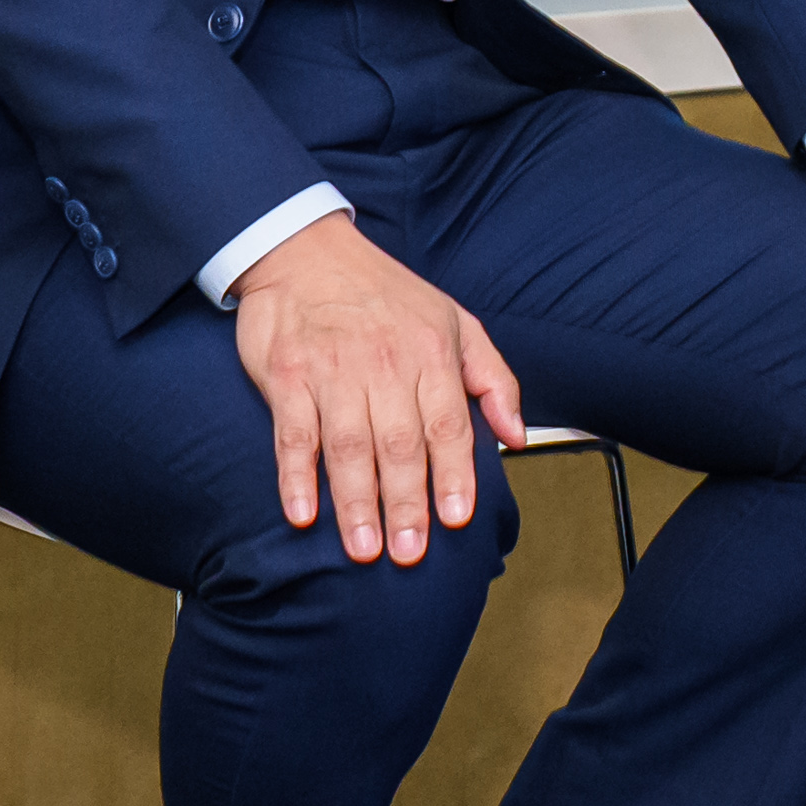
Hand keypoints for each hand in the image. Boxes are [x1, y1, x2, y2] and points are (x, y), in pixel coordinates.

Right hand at [230, 211, 523, 565]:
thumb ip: (493, 380)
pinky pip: (293, 434)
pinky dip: (296, 475)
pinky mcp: (288, 377)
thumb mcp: (456, 321)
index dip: (453, 474)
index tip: (456, 519)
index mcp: (432, 354)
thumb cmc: (386, 295)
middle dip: (406, 503)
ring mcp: (333, 372)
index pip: (448, 424)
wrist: (308, 252)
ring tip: (364, 548)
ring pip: (348, 447)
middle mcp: (385, 365)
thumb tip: (517, 436)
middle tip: (409, 553)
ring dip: (356, 502)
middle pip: (399, 445)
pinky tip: (303, 512)